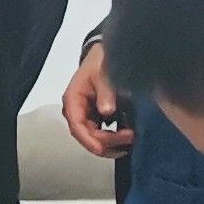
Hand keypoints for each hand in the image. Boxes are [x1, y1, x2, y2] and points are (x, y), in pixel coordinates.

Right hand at [63, 41, 133, 158]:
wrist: (103, 55)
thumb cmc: (100, 62)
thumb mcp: (104, 73)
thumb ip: (105, 92)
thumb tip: (106, 111)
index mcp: (73, 100)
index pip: (77, 126)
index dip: (89, 140)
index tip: (103, 148)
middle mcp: (76, 111)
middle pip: (87, 135)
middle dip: (107, 142)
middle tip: (129, 137)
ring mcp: (85, 115)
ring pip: (94, 137)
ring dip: (111, 143)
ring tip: (130, 140)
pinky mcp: (95, 117)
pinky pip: (101, 133)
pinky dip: (113, 138)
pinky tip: (126, 138)